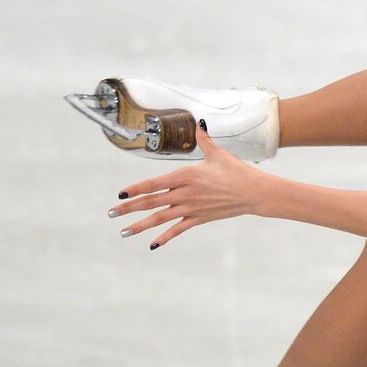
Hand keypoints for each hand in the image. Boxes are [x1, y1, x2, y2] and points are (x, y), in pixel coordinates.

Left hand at [109, 123, 264, 248]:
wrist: (255, 193)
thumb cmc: (237, 171)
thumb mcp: (218, 153)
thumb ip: (203, 139)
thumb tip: (199, 122)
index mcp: (186, 176)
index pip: (154, 184)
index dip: (136, 189)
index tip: (120, 194)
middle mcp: (185, 194)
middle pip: (152, 202)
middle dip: (129, 208)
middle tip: (111, 213)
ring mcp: (192, 208)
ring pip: (161, 218)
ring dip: (141, 225)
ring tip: (123, 231)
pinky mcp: (200, 218)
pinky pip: (178, 229)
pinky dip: (165, 237)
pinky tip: (152, 245)